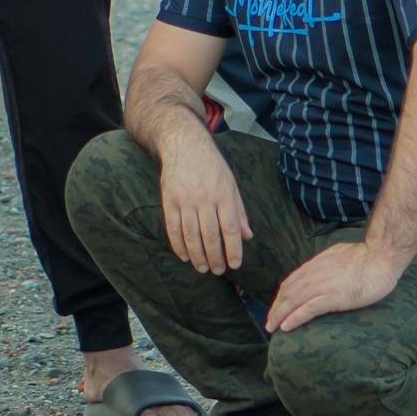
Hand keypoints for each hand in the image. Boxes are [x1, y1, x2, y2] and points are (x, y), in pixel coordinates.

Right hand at [157, 133, 250, 275]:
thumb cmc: (212, 167)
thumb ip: (239, 211)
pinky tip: (185, 256)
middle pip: (211, 236)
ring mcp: (185, 200)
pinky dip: (178, 245)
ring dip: (197, 256)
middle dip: (215, 258)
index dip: (233, 249)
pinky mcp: (169, 200)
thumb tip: (247, 236)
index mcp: (224, 195)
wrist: (184, 144)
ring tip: (202, 268)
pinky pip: (173, 228)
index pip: (230, 228)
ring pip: (191, 235)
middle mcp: (205, 198)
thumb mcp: (231, 184)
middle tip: (217, 271)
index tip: (235, 265)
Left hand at [265, 241, 403, 332]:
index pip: (291, 281)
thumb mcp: (338, 255)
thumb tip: (323, 268)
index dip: (281, 296)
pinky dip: (294, 318)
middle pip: (287, 293)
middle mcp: (314, 275)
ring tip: (272, 327)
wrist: (380, 255)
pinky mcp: (333, 297)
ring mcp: (323, 286)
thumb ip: (327, 263)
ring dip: (279, 315)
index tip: (275, 307)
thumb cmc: (366, 256)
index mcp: (316, 265)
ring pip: (293, 301)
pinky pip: (308, 309)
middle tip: (268, 322)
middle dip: (275, 308)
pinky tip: (286, 326)